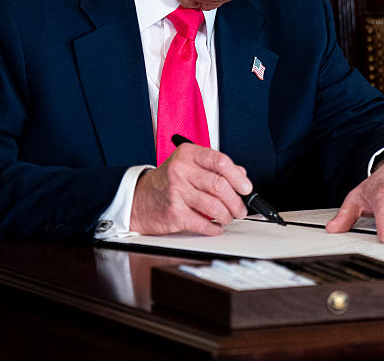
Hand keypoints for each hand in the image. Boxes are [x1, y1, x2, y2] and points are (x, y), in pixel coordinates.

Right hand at [129, 144, 251, 235]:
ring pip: (214, 206)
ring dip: (227, 216)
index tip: (246, 188)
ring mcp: (176, 192)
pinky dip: (214, 228)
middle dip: (236, 201)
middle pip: (220, 186)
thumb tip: (241, 175)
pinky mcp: (174, 213)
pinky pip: (203, 223)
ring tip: (228, 218)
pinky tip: (216, 226)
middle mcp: (181, 171)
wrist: (137, 200)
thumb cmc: (167, 182)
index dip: (238, 177)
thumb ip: (214, 167)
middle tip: (241, 209)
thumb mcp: (188, 165)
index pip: (220, 161)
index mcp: (188, 154)